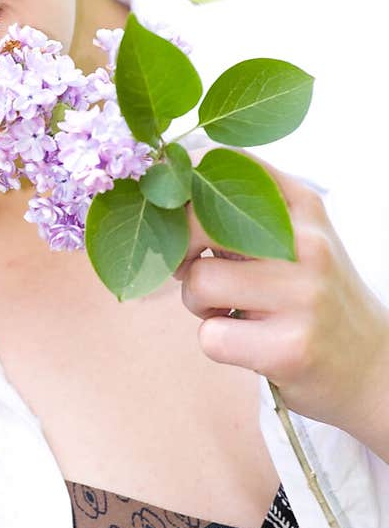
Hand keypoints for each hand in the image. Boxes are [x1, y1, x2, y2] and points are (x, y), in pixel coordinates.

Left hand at [173, 149, 388, 448]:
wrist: (370, 365)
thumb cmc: (311, 296)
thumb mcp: (292, 236)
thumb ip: (240, 209)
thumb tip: (160, 193)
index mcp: (302, 204)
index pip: (221, 163)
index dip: (180, 189)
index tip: (177, 216)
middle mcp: (307, 242)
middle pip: (197, 221)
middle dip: (178, 250)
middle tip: (192, 270)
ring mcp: (303, 295)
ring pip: (199, 282)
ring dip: (198, 304)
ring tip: (231, 311)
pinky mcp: (291, 348)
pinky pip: (210, 337)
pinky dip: (216, 343)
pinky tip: (247, 343)